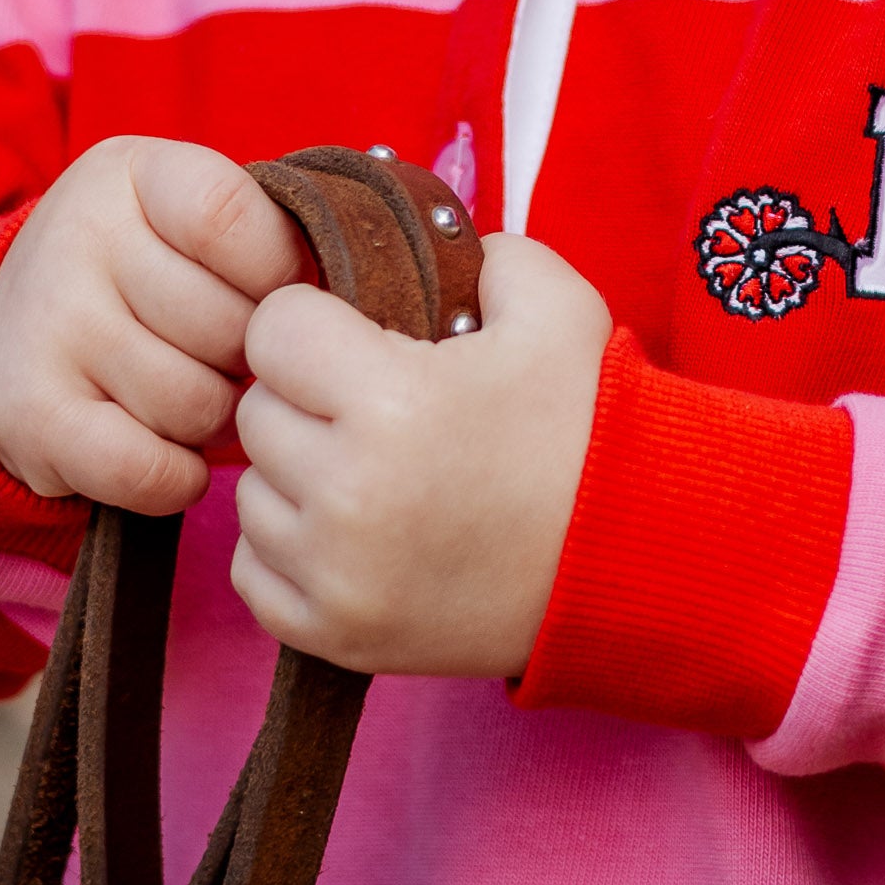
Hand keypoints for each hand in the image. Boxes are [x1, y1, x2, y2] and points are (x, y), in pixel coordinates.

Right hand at [0, 137, 305, 511]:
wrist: (4, 331)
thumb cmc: (141, 272)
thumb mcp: (184, 217)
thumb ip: (262, 234)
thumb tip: (354, 307)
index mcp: (131, 172)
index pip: (234, 219)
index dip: (276, 273)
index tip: (273, 295)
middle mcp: (78, 237)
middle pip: (227, 324)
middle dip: (250, 360)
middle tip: (233, 361)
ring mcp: (49, 326)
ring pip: (195, 402)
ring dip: (217, 422)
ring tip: (200, 399)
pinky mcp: (31, 415)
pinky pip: (147, 467)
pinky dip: (180, 477)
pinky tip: (176, 455)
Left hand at [230, 234, 611, 677]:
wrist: (633, 555)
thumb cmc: (586, 422)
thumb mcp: (550, 300)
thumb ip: (474, 248)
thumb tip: (418, 246)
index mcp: (389, 400)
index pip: (272, 330)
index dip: (314, 320)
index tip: (355, 335)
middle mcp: (347, 493)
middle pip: (256, 411)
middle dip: (305, 395)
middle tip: (369, 402)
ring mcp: (337, 576)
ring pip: (251, 492)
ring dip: (294, 472)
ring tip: (368, 466)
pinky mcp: (337, 638)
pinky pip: (252, 572)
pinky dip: (289, 547)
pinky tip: (350, 527)